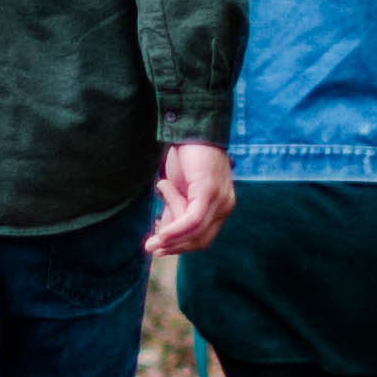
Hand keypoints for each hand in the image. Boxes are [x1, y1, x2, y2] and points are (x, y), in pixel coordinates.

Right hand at [147, 142, 234, 256]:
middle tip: (152, 248)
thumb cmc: (186, 157)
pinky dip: (175, 231)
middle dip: (176, 247)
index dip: (181, 246)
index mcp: (221, 206)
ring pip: (195, 232)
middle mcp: (225, 205)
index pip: (203, 237)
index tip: (160, 248)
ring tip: (151, 243)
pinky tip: (160, 236)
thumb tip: (164, 234)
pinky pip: (192, 220)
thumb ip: (176, 209)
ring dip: (171, 240)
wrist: (191, 128)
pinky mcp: (209, 192)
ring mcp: (220, 199)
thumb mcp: (181, 190)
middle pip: (201, 239)